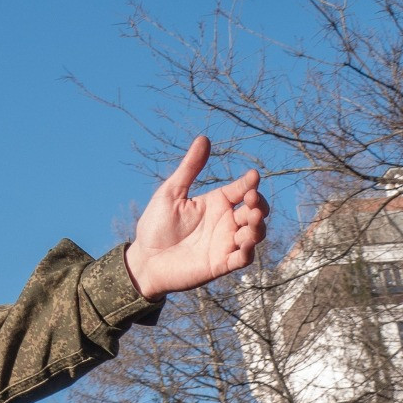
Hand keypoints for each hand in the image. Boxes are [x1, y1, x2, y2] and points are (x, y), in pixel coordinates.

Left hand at [125, 135, 269, 299]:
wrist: (144, 259)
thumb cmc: (156, 226)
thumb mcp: (171, 193)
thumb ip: (190, 168)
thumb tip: (204, 138)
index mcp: (216, 203)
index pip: (241, 189)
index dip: (250, 183)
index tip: (252, 177)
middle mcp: (225, 222)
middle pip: (255, 211)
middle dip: (259, 205)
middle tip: (250, 201)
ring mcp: (225, 243)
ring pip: (255, 234)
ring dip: (258, 226)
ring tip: (253, 219)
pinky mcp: (221, 264)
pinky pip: (243, 258)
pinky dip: (248, 251)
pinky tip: (246, 243)